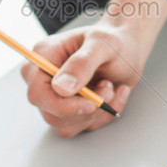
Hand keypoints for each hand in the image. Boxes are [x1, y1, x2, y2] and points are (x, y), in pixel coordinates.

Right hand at [22, 0, 166, 136]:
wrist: (129, 48)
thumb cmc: (113, 40)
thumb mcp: (101, 44)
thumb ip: (81, 64)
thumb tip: (60, 88)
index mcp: (43, 58)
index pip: (38, 94)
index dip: (61, 105)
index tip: (90, 103)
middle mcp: (45, 80)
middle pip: (52, 114)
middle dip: (86, 108)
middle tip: (107, 87)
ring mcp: (56, 97)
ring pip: (68, 126)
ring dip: (97, 112)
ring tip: (110, 87)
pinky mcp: (71, 110)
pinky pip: (84, 126)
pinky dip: (105, 114)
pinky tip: (114, 94)